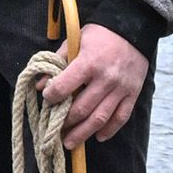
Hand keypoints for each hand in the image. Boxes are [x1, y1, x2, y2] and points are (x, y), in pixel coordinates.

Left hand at [54, 19, 148, 145]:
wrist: (132, 29)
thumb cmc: (100, 34)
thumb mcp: (75, 40)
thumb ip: (58, 62)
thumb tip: (40, 84)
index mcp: (88, 63)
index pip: (64, 86)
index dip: (52, 96)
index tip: (47, 100)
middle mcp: (105, 79)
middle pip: (81, 108)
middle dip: (65, 122)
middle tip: (54, 131)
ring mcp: (120, 89)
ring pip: (100, 118)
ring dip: (83, 133)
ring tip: (70, 143)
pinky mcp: (132, 94)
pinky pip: (121, 118)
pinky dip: (109, 130)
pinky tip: (98, 137)